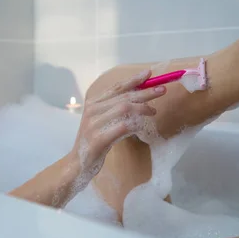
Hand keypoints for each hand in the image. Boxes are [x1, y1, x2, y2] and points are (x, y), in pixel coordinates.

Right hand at [69, 69, 166, 183]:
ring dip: (142, 108)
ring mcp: (94, 124)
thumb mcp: (102, 122)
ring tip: (153, 111)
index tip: (148, 74)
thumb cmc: (94, 142)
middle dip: (144, 92)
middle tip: (161, 90)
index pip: (116, 88)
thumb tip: (138, 97)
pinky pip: (122, 127)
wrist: (77, 164)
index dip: (133, 80)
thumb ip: (114, 110)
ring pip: (123, 109)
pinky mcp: (98, 139)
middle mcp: (92, 111)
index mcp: (93, 104)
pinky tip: (142, 126)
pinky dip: (134, 124)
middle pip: (123, 97)